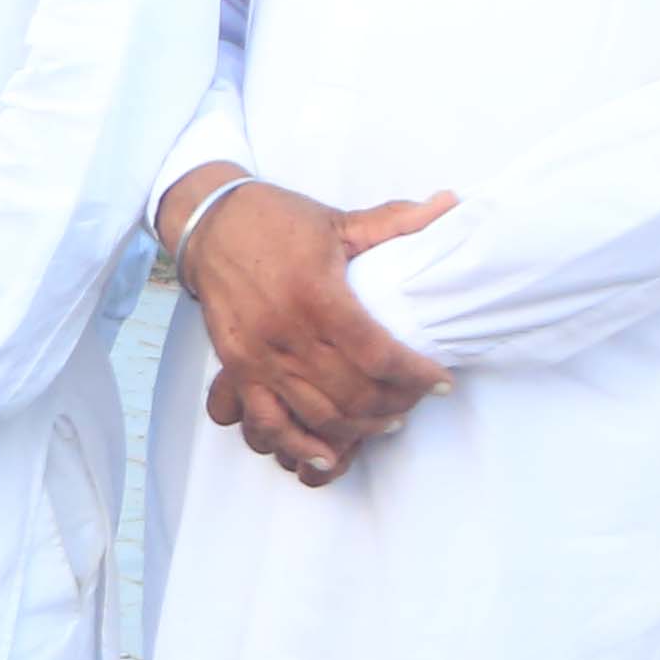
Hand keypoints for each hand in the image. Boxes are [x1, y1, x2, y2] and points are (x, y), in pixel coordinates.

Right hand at [166, 171, 455, 486]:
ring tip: (387, 421)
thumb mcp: (338, 220)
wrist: (209, 224)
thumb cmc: (276, 220)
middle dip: (394, 405)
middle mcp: (286, 331)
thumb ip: (395, 221)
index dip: (415, 375)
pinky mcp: (238, 367)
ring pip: (317, 413)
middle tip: (416, 401)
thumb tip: (450, 203)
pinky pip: (267, 421)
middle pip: (352, 392)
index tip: (440, 382)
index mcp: (317, 294)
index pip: (377, 353)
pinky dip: (298, 445)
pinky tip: (328, 455)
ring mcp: (258, 355)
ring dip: (358, 428)